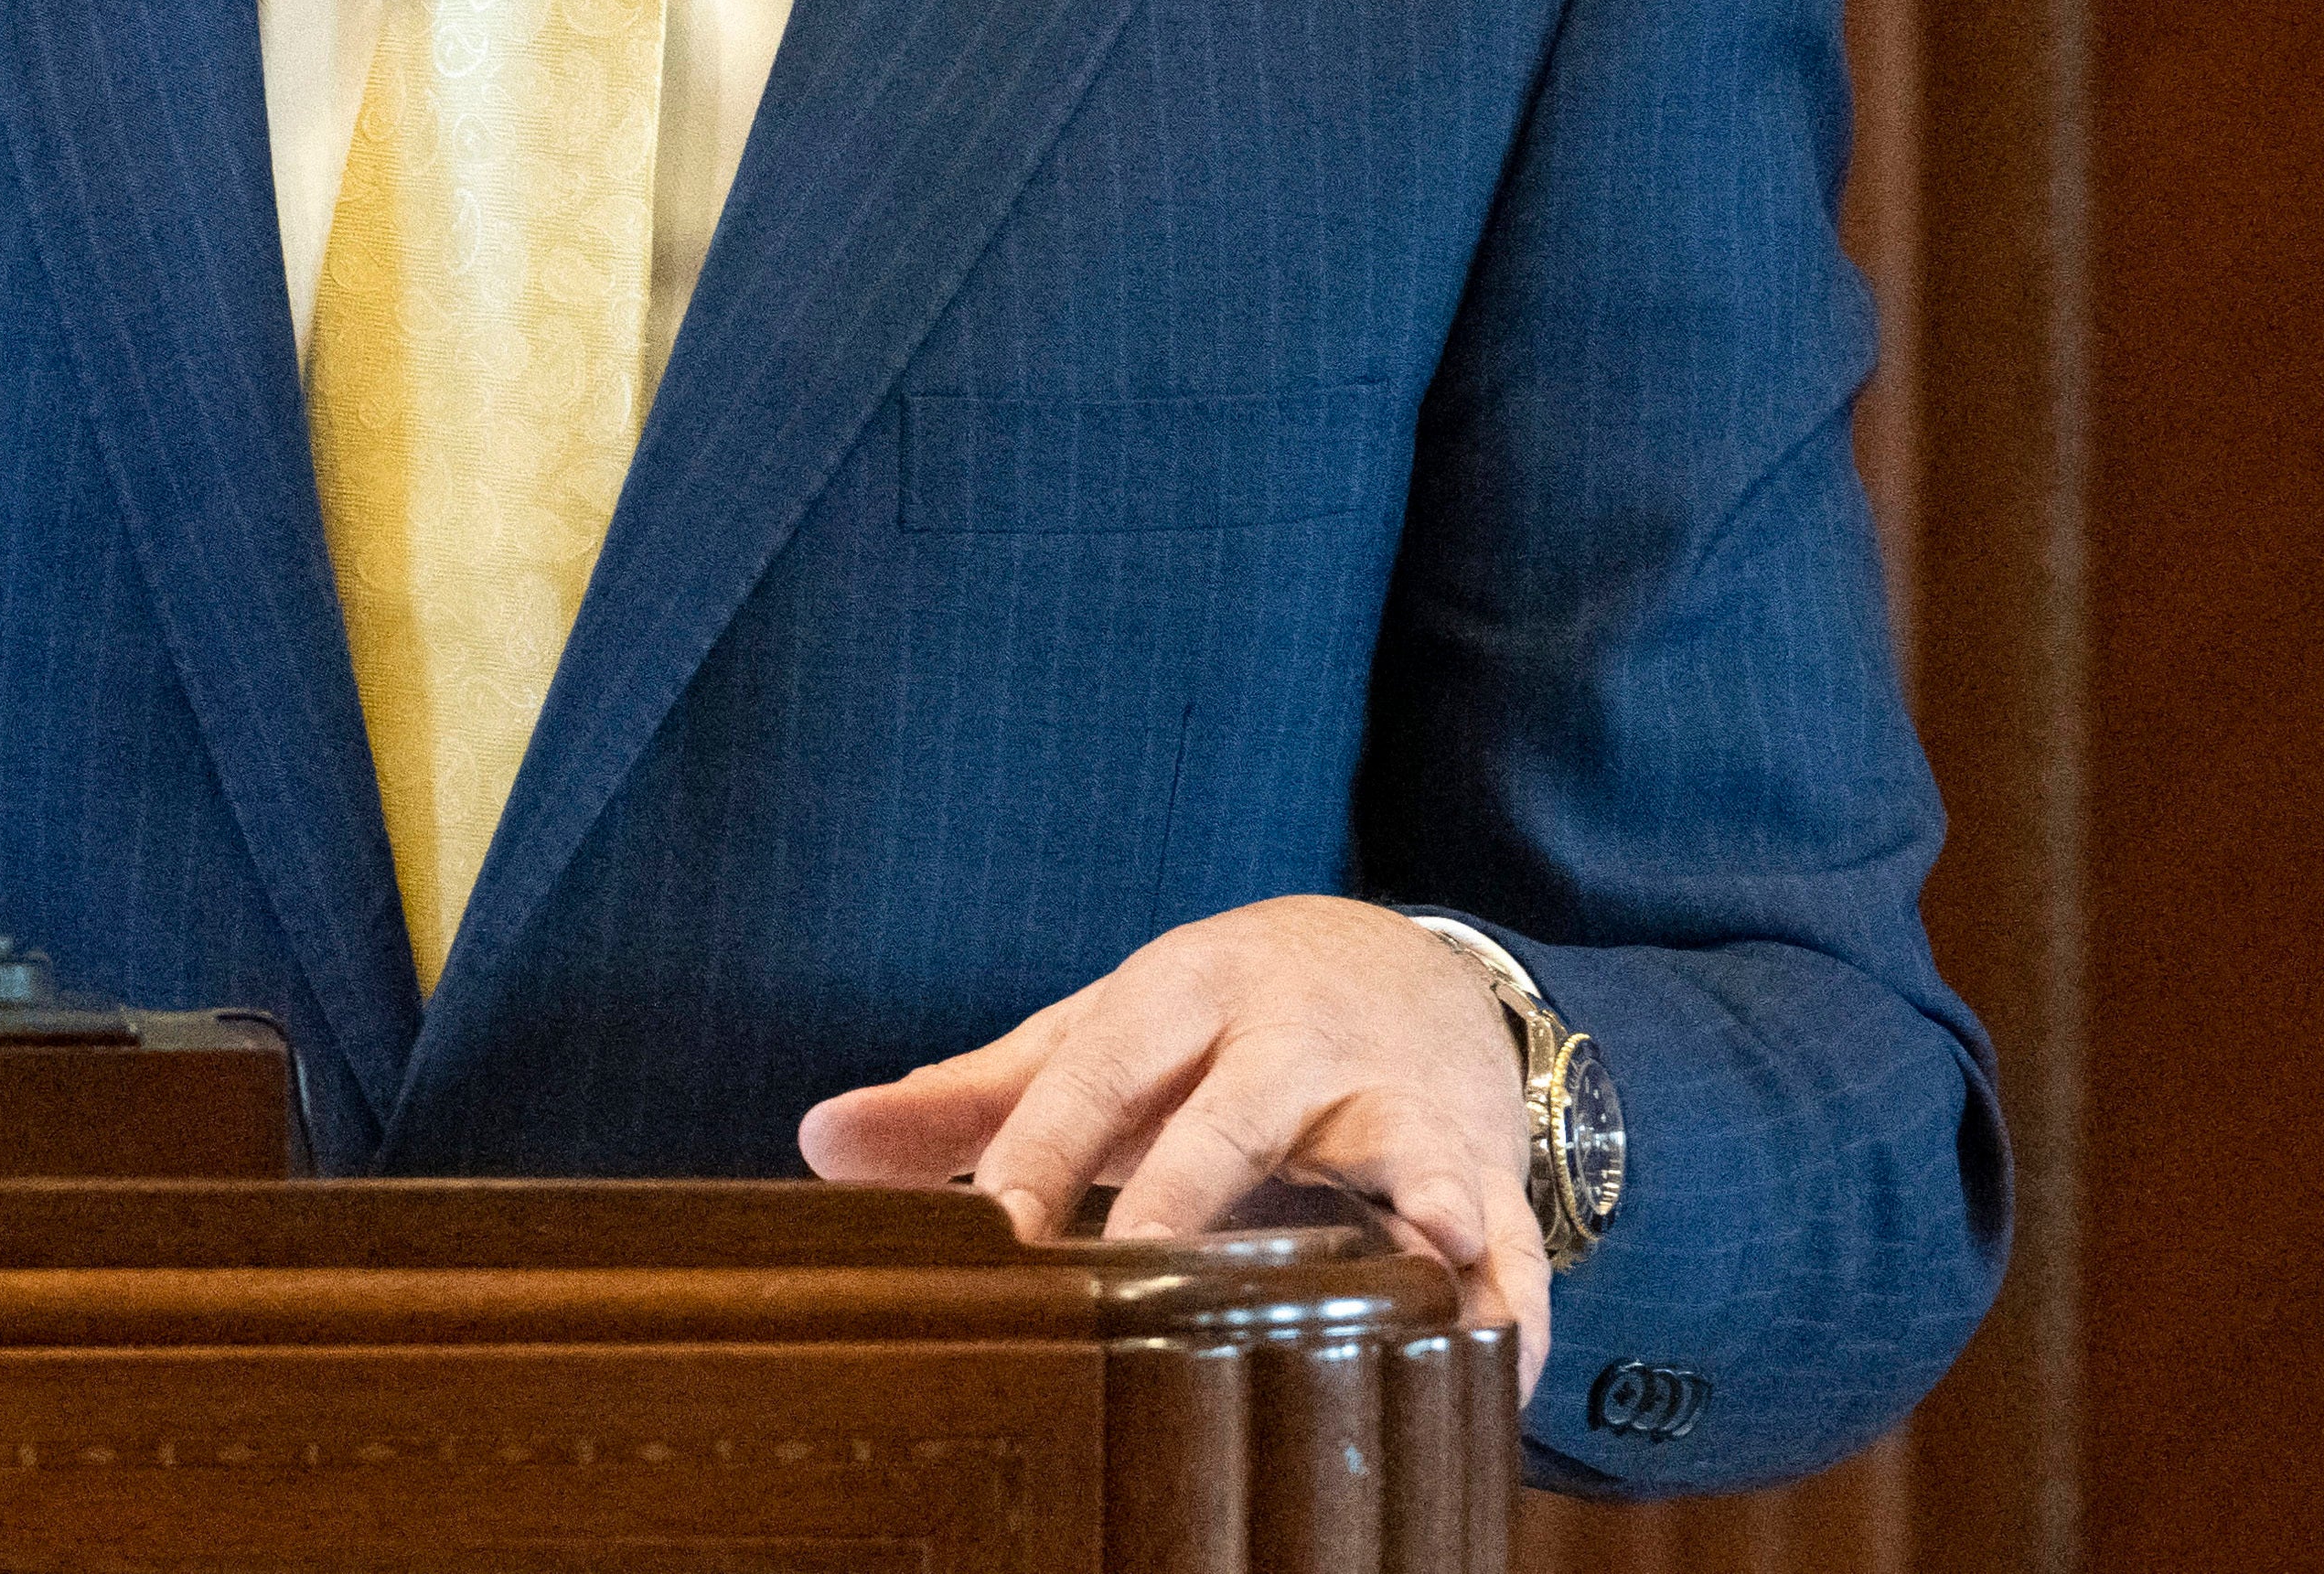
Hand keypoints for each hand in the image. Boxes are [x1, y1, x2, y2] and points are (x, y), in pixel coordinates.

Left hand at [797, 895, 1553, 1390]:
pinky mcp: (1481, 1160)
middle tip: (1137, 1264)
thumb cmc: (1209, 1026)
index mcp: (1182, 993)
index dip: (1039, 1147)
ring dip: (1425, 1190)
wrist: (1405, 966)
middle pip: (1238, 1106)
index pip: (1097, 1071)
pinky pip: (1511, 1231)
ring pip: (1409, 1143)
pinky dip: (1511, 1292)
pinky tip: (1499, 1357)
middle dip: (1190, 1182)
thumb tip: (812, 1142)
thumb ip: (963, 1100)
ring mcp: (1396, 1097)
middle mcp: (1292, 1036)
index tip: (989, 1232)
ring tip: (1436, 1243)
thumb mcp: (1093, 1037)